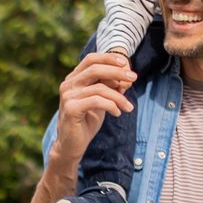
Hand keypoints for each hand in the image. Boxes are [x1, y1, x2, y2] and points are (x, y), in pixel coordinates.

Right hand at [49, 51, 136, 165]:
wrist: (71, 145)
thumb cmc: (86, 122)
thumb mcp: (99, 100)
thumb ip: (108, 87)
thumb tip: (126, 76)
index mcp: (73, 79)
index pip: (91, 59)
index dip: (109, 58)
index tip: (126, 63)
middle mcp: (68, 85)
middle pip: (95, 69)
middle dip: (117, 72)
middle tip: (134, 78)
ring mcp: (68, 96)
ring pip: (100, 88)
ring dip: (119, 97)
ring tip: (128, 107)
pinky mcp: (71, 109)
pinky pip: (97, 101)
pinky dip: (111, 106)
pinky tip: (117, 113)